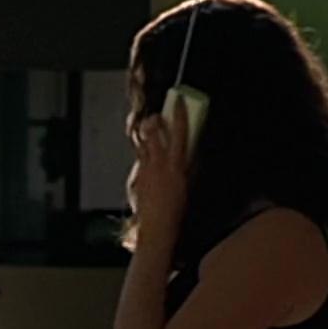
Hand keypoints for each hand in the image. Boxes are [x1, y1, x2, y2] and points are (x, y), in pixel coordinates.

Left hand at [127, 100, 189, 241]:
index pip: (178, 132)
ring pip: (142, 142)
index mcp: (175, 164)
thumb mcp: (188, 185)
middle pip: (152, 131)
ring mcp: (145, 168)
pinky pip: (140, 158)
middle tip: (158, 116)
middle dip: (154, 120)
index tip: (178, 101)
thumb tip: (190, 154)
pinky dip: (143, 153)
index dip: (179, 114)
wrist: (157, 227)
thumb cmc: (176, 211)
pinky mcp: (137, 176)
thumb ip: (189, 166)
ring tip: (149, 130)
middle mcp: (158, 163)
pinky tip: (147, 157)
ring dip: (146, 134)